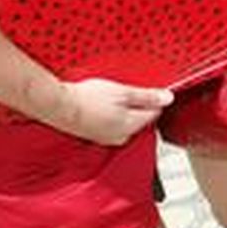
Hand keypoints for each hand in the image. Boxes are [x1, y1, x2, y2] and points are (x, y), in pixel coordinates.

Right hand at [51, 78, 172, 145]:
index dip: (155, 100)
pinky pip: (110, 124)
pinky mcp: (92, 134)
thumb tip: (168, 98)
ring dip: (124, 109)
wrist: (58, 106)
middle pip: (140, 120)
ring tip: (113, 96)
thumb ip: (147, 96)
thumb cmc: (87, 99)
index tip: (152, 90)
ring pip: (125, 122)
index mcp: (131, 126)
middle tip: (130, 91)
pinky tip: (101, 104)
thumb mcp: (123, 92)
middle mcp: (120, 136)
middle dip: (139, 105)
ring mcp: (105, 137)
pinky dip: (110, 114)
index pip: (154, 114)